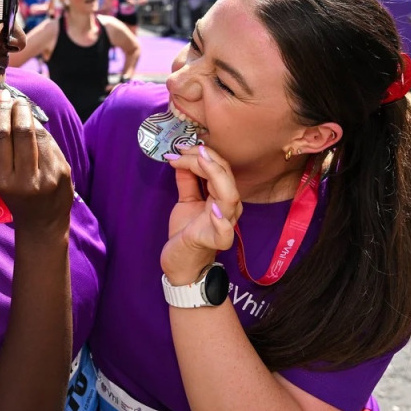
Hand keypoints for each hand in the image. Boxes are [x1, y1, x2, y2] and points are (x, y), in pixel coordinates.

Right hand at [0, 91, 72, 229]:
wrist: (43, 224)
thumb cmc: (15, 199)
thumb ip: (0, 152)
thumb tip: (2, 113)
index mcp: (4, 181)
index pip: (1, 137)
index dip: (0, 114)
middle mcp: (28, 179)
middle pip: (23, 132)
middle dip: (18, 110)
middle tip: (13, 99)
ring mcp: (49, 174)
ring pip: (40, 134)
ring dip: (30, 118)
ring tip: (22, 109)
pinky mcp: (64, 171)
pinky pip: (51, 143)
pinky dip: (41, 132)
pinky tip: (35, 127)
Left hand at [160, 144, 240, 282]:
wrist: (180, 263)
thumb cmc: (187, 232)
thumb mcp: (186, 200)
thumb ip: (187, 181)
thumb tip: (180, 157)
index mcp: (221, 197)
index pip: (219, 168)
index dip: (203, 155)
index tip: (180, 147)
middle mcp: (227, 208)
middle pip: (225, 177)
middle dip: (205, 159)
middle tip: (182, 150)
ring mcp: (223, 225)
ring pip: (230, 197)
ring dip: (215, 176)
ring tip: (200, 162)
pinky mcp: (214, 241)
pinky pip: (225, 233)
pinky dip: (221, 220)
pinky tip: (214, 209)